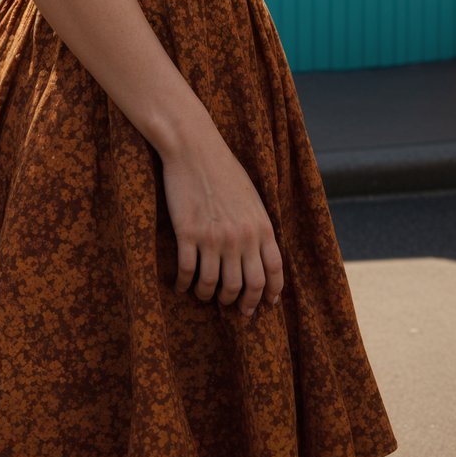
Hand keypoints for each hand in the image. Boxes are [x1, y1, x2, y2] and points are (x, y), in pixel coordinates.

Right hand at [160, 126, 283, 317]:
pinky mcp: (188, 233)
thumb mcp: (252, 198)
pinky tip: (182, 286)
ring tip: (205, 295)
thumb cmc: (224, 170)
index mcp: (261, 227)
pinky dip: (185, 285)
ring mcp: (214, 237)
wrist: (195, 148)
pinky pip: (188, 272)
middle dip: (242, 303)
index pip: (273, 271)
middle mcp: (241, 237)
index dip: (270, 292)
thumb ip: (259, 226)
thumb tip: (261, 253)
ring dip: (210, 296)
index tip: (264, 304)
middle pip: (246, 286)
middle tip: (234, 308)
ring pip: (215, 284)